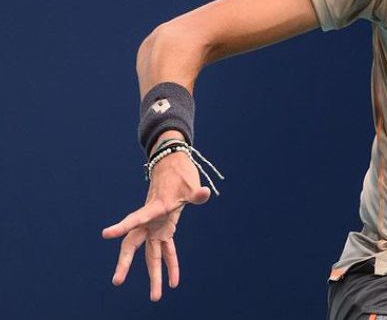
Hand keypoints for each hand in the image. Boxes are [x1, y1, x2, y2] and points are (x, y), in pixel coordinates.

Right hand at [102, 150, 210, 300]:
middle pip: (133, 243)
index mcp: (155, 207)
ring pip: (149, 254)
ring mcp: (156, 226)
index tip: (105, 234)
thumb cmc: (181, 174)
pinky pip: (165, 251)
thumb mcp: (190, 183)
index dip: (122, 226)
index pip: (137, 218)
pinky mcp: (164, 229)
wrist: (173, 166)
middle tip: (117, 281)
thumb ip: (195, 192)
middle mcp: (150, 220)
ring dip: (153, 274)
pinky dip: (170, 264)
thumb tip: (204, 193)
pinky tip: (173, 282)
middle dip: (125, 263)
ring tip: (156, 296)